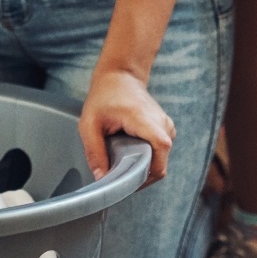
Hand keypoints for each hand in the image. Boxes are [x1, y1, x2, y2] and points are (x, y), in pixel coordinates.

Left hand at [78, 67, 174, 186]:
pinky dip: (146, 159)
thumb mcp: (90, 124)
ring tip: (122, 162)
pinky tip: (130, 155)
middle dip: (139, 175)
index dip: (146, 172)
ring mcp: (167, 127)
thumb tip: (101, 178)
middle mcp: (162, 124)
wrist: (120, 77)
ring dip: (142, 167)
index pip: (160, 149)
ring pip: (160, 161)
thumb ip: (94, 151)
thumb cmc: (105, 97)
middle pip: (159, 163)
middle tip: (118, 175)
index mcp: (145, 119)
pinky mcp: (166, 131)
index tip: (126, 181)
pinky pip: (159, 155)